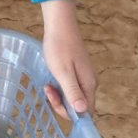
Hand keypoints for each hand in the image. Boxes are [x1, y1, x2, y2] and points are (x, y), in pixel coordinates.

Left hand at [39, 0, 97, 123]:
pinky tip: (51, 80)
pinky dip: (59, 87)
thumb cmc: (60, 47)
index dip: (69, 113)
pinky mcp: (77, 71)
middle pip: (79, 105)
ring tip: (47, 84)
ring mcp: (84, 77)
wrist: (60, 25)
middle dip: (61, 103)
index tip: (54, 101)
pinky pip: (70, 87)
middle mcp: (90, 83)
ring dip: (59, 95)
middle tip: (48, 90)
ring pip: (73, 97)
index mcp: (89, 85)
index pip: (85, 112)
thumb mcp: (63, 73)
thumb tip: (83, 112)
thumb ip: (73, 93)